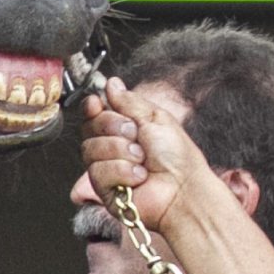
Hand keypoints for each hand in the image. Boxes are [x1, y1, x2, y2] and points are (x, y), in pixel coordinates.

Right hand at [79, 77, 205, 233]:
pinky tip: (139, 176)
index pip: (94, 112)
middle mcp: (112, 147)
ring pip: (91, 149)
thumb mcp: (155, 118)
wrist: (184, 188)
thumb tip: (112, 84)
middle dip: (113, 126)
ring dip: (121, 151)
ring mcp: (106, 168)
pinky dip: (122, 171)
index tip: (97, 103)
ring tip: (142, 159)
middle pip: (89, 127)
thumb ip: (129, 101)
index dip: (92, 106)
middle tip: (135, 134)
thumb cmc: (177, 157)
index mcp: (123, 128)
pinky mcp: (105, 189)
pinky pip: (99, 172)